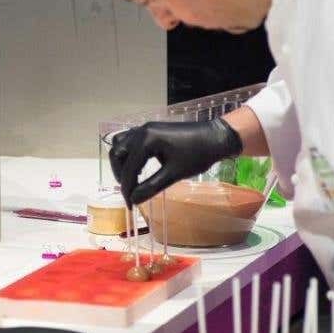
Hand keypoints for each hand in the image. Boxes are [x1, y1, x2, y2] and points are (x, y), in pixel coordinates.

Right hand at [109, 118, 242, 205]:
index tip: (130, 204)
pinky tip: (139, 167)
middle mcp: (142, 131)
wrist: (215, 137)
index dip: (127, 188)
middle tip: (129, 191)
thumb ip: (151, 187)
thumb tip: (133, 199)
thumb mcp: (174, 174)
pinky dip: (130, 154)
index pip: (128, 168)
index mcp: (146, 141)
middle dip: (120, 174)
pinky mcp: (152, 130)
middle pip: (118, 153)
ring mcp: (146, 128)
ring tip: (131, 179)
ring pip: (122, 144)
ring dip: (122, 162)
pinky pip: (131, 140)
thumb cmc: (197, 155)